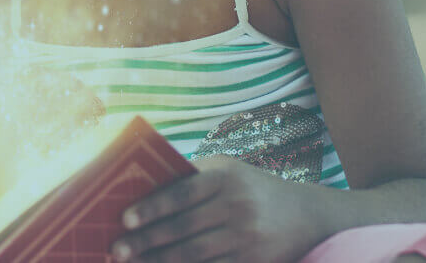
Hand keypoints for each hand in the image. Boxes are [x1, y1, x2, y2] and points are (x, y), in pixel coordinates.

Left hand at [110, 156, 326, 262]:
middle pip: (183, 228)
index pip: (181, 193)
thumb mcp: (227, 171)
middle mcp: (237, 206)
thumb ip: (191, 176)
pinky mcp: (253, 261)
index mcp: (225, 177)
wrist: (308, 215)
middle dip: (146, 241)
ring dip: (159, 261)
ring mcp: (247, 237)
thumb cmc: (252, 188)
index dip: (152, 208)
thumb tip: (141, 189)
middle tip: (116, 250)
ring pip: (195, 254)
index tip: (125, 219)